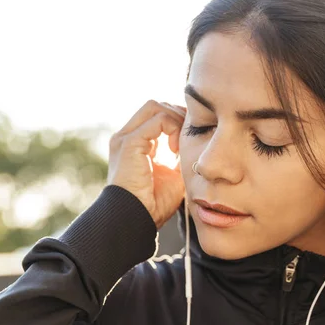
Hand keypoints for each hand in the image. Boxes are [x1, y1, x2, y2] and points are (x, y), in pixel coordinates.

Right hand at [107, 100, 185, 229]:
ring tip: (181, 145)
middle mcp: (127, 136)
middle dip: (178, 115)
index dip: (178, 120)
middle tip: (191, 136)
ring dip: (176, 120)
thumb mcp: (173, 173)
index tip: (192, 138)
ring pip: (156, 106)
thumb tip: (198, 145)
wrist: (135, 219)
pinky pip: (158, 118)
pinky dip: (173, 127)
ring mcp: (125, 137)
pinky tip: (177, 149)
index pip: (158, 115)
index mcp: (136, 144)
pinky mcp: (129, 142)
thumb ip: (180, 156)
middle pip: (157, 106)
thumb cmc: (154, 203)